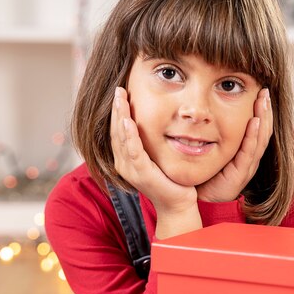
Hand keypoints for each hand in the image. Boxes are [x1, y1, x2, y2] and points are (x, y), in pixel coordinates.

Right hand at [110, 87, 197, 214]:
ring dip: (120, 116)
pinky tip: (129, 121)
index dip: (117, 111)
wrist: (178, 204)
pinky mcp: (142, 174)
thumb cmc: (170, 179)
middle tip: (118, 89)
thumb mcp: (157, 156)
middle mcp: (123, 164)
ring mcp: (131, 170)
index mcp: (125, 159)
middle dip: (116, 109)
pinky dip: (130, 136)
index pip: (117, 130)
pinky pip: (134, 151)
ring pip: (121, 138)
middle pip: (115, 131)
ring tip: (120, 99)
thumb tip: (154, 119)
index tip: (120, 92)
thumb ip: (150, 141)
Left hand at [196, 88, 272, 201]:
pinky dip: (253, 135)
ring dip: (263, 117)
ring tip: (263, 100)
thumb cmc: (207, 173)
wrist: (201, 198)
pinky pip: (249, 151)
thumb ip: (217, 133)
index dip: (262, 110)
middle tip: (265, 90)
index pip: (259, 127)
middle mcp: (251, 157)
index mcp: (247, 151)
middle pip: (264, 130)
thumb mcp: (215, 149)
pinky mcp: (240, 173)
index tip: (261, 92)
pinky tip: (254, 121)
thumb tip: (210, 110)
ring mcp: (248, 165)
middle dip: (266, 109)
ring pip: (261, 138)